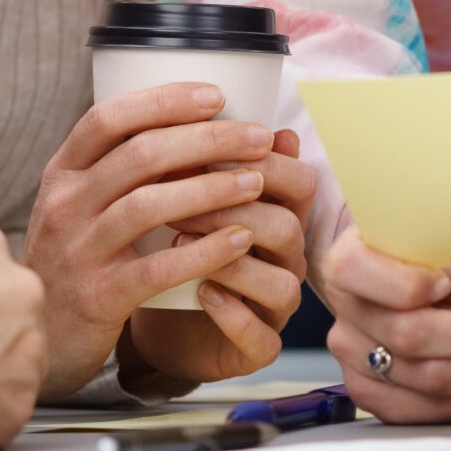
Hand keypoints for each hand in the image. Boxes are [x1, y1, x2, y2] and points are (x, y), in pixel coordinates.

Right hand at [24, 82, 301, 398]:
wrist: (40, 337)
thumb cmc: (76, 260)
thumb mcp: (81, 206)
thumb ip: (124, 169)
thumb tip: (202, 125)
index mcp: (60, 173)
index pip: (108, 118)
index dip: (164, 101)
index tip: (217, 96)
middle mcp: (62, 206)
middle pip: (138, 155)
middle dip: (207, 140)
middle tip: (257, 138)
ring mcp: (75, 252)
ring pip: (148, 205)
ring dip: (211, 189)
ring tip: (256, 181)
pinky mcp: (97, 298)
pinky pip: (156, 268)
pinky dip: (203, 251)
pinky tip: (240, 241)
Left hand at [124, 123, 314, 388]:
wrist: (153, 319)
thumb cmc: (173, 247)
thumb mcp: (182, 195)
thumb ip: (201, 156)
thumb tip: (213, 102)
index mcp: (277, 212)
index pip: (297, 179)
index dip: (260, 162)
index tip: (204, 149)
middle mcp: (285, 258)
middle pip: (288, 226)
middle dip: (235, 208)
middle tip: (178, 196)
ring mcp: (274, 305)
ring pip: (283, 282)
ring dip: (230, 259)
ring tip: (179, 239)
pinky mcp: (255, 348)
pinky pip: (261, 338)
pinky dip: (232, 313)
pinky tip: (201, 291)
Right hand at [318, 223, 450, 422]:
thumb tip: (447, 271)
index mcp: (355, 251)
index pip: (351, 267)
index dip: (405, 282)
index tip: (445, 285)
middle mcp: (344, 302)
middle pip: (402, 331)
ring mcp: (349, 349)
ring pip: (419, 373)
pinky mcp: (365, 390)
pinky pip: (415, 407)